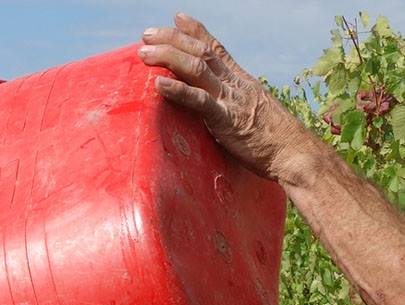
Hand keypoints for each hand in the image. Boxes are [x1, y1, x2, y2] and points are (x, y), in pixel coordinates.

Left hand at [139, 14, 304, 180]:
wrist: (292, 153)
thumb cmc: (272, 141)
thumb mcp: (251, 114)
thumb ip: (234, 106)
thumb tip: (219, 109)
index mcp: (240, 81)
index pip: (215, 48)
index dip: (196, 31)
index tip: (177, 18)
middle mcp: (234, 84)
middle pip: (200, 52)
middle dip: (172, 39)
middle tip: (146, 34)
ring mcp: (229, 100)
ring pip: (196, 68)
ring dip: (167, 57)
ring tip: (144, 52)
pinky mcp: (225, 121)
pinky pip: (198, 102)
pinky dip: (177, 90)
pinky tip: (158, 84)